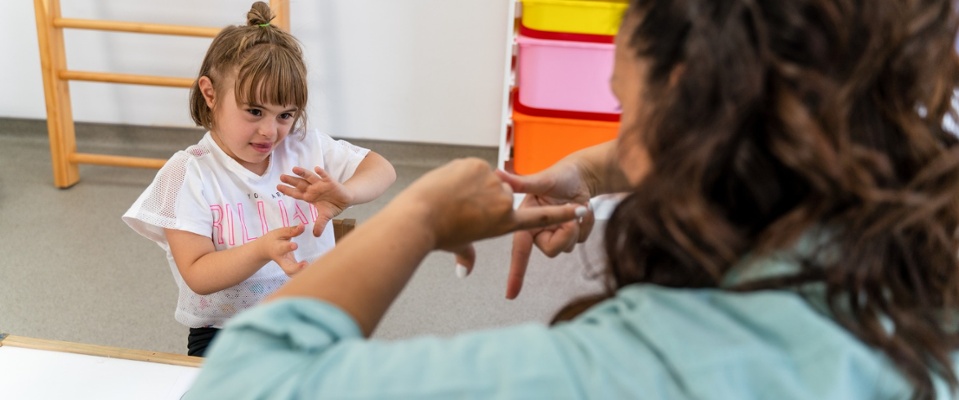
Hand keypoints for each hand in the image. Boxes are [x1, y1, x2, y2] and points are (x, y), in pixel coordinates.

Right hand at [258, 224, 308, 275]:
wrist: (265, 249)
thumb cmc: (275, 239)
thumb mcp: (280, 232)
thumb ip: (292, 231)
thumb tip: (303, 226)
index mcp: (277, 248)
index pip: (282, 248)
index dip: (288, 247)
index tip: (295, 245)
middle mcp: (281, 259)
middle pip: (287, 268)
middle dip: (296, 268)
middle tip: (306, 264)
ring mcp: (286, 266)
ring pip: (292, 273)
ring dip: (300, 273)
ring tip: (310, 268)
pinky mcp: (290, 268)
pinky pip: (295, 274)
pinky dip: (302, 274)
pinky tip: (311, 270)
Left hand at [278, 166, 353, 236]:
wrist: (346, 199)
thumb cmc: (333, 205)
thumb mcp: (325, 216)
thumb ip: (320, 224)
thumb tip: (316, 235)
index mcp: (310, 197)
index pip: (297, 193)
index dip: (288, 191)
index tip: (278, 187)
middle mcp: (313, 189)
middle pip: (300, 184)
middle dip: (291, 180)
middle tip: (281, 177)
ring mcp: (321, 184)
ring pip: (310, 177)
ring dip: (303, 173)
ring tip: (294, 169)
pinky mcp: (330, 182)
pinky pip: (325, 176)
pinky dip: (321, 173)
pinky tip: (316, 168)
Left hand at [391, 158, 584, 275]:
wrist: (420, 215)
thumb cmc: (438, 234)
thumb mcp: (458, 246)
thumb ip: (467, 256)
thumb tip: (465, 271)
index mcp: (504, 223)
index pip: (540, 217)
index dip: (562, 214)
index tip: (582, 208)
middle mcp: (505, 204)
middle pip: (498, 196)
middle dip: (481, 199)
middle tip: (457, 207)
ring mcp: (493, 183)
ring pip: (486, 179)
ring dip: (472, 185)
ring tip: (450, 198)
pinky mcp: (480, 166)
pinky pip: (473, 167)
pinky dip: (463, 172)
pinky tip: (449, 183)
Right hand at [496, 165, 594, 298]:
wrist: (581, 175)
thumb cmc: (559, 175)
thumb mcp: (540, 179)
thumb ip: (520, 182)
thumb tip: (498, 173)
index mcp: (526, 222)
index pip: (519, 252)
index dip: (515, 274)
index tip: (510, 295)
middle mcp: (538, 231)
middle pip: (552, 251)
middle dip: (566, 233)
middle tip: (573, 212)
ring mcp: (555, 235)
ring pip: (568, 247)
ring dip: (577, 226)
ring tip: (576, 206)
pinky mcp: (570, 235)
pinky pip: (581, 240)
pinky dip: (586, 224)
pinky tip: (582, 210)